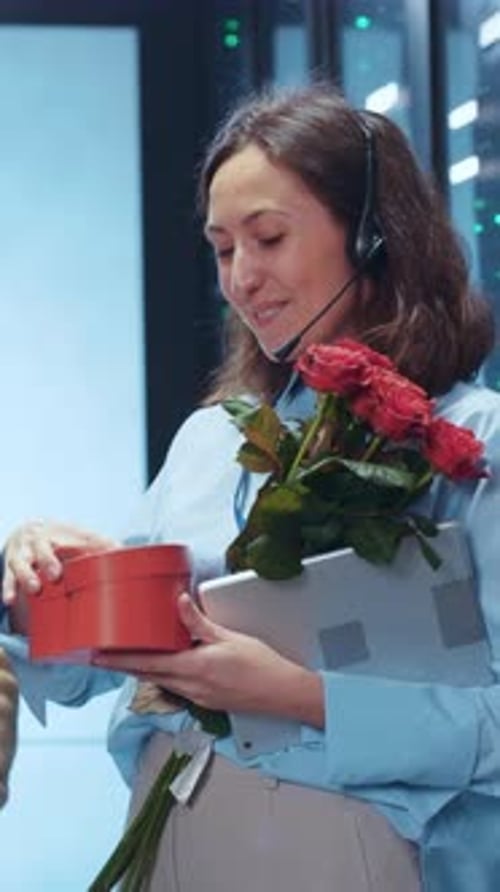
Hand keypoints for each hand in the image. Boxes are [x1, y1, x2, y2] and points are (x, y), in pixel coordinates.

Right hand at [2, 520, 116, 633]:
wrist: (29, 530)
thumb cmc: (62, 539)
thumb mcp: (81, 537)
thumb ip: (102, 545)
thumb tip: (125, 553)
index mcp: (58, 533)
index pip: (68, 538)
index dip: (76, 547)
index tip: (84, 558)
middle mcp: (38, 541)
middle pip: (41, 547)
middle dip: (47, 560)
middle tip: (55, 574)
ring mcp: (22, 553)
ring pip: (21, 562)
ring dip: (26, 575)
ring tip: (33, 588)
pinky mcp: (9, 565)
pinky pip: (6, 577)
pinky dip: (8, 588)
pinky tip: (10, 600)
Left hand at [93, 593, 324, 727]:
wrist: (282, 693)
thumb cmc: (262, 666)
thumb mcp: (229, 637)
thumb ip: (199, 622)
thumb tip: (179, 602)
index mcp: (194, 668)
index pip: (147, 664)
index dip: (121, 661)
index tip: (100, 656)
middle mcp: (191, 687)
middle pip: (148, 675)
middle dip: (126, 666)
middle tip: (105, 656)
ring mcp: (198, 697)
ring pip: (162, 682)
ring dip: (145, 671)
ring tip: (132, 658)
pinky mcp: (206, 701)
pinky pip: (177, 688)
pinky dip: (166, 676)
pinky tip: (168, 666)